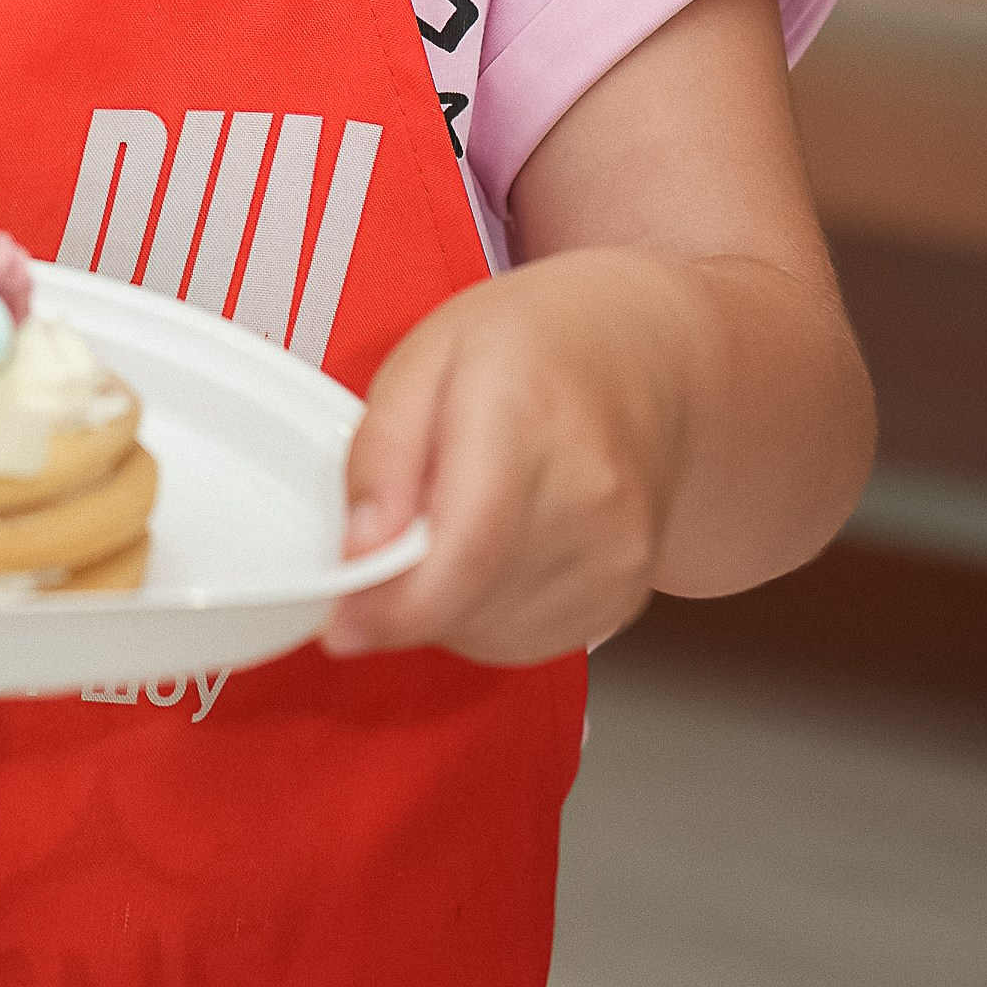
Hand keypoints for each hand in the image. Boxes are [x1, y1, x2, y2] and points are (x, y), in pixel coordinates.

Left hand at [320, 251, 695, 667]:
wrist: (645, 359)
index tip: (342, 620)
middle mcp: (588, 497)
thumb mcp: (426, 353)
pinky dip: (483, 612)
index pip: (466, 548)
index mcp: (529, 416)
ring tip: (456, 513)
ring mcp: (616, 556)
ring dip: (442, 601)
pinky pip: (522, 642)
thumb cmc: (536, 345)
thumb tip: (355, 549)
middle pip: (467, 599)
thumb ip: (380, 451)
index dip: (391, 606)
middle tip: (397, 520)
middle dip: (402, 589)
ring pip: (487, 632)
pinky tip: (493, 546)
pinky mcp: (622, 600)